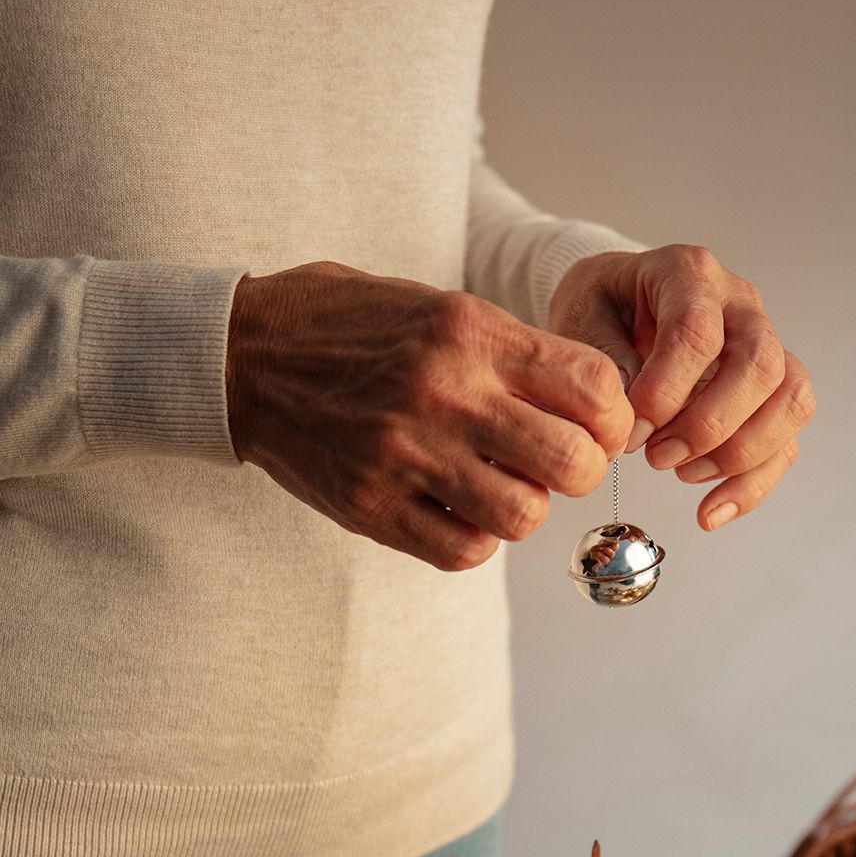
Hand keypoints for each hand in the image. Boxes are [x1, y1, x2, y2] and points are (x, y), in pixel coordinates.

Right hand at [227, 261, 632, 570]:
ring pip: (524, 516)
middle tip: (555, 465)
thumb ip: (510, 352)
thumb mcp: (437, 306)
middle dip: (580, 470)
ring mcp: (406, 454)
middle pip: (573, 462)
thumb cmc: (350, 327)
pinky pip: (464, 550)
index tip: (593, 425)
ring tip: (499, 486)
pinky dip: (475, 539)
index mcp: (469, 332)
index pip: (594, 387)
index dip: (611, 417)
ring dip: (525, 509)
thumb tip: (592, 406)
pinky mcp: (372, 505)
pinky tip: (457, 510)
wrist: (242, 355)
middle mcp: (444, 392)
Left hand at [548, 245, 813, 530]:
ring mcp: (765, 348)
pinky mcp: (770, 395)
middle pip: (761, 365)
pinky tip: (709, 511)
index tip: (630, 431)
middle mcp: (741, 306)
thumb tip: (637, 415)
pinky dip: (751, 486)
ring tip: (682, 474)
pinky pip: (786, 442)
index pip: (699, 331)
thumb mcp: (582, 319)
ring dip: (739, 453)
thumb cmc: (602, 311)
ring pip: (791, 401)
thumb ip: (606, 360)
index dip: (667, 390)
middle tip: (656, 457)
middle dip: (708, 426)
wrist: (618, 308)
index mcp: (689, 274)